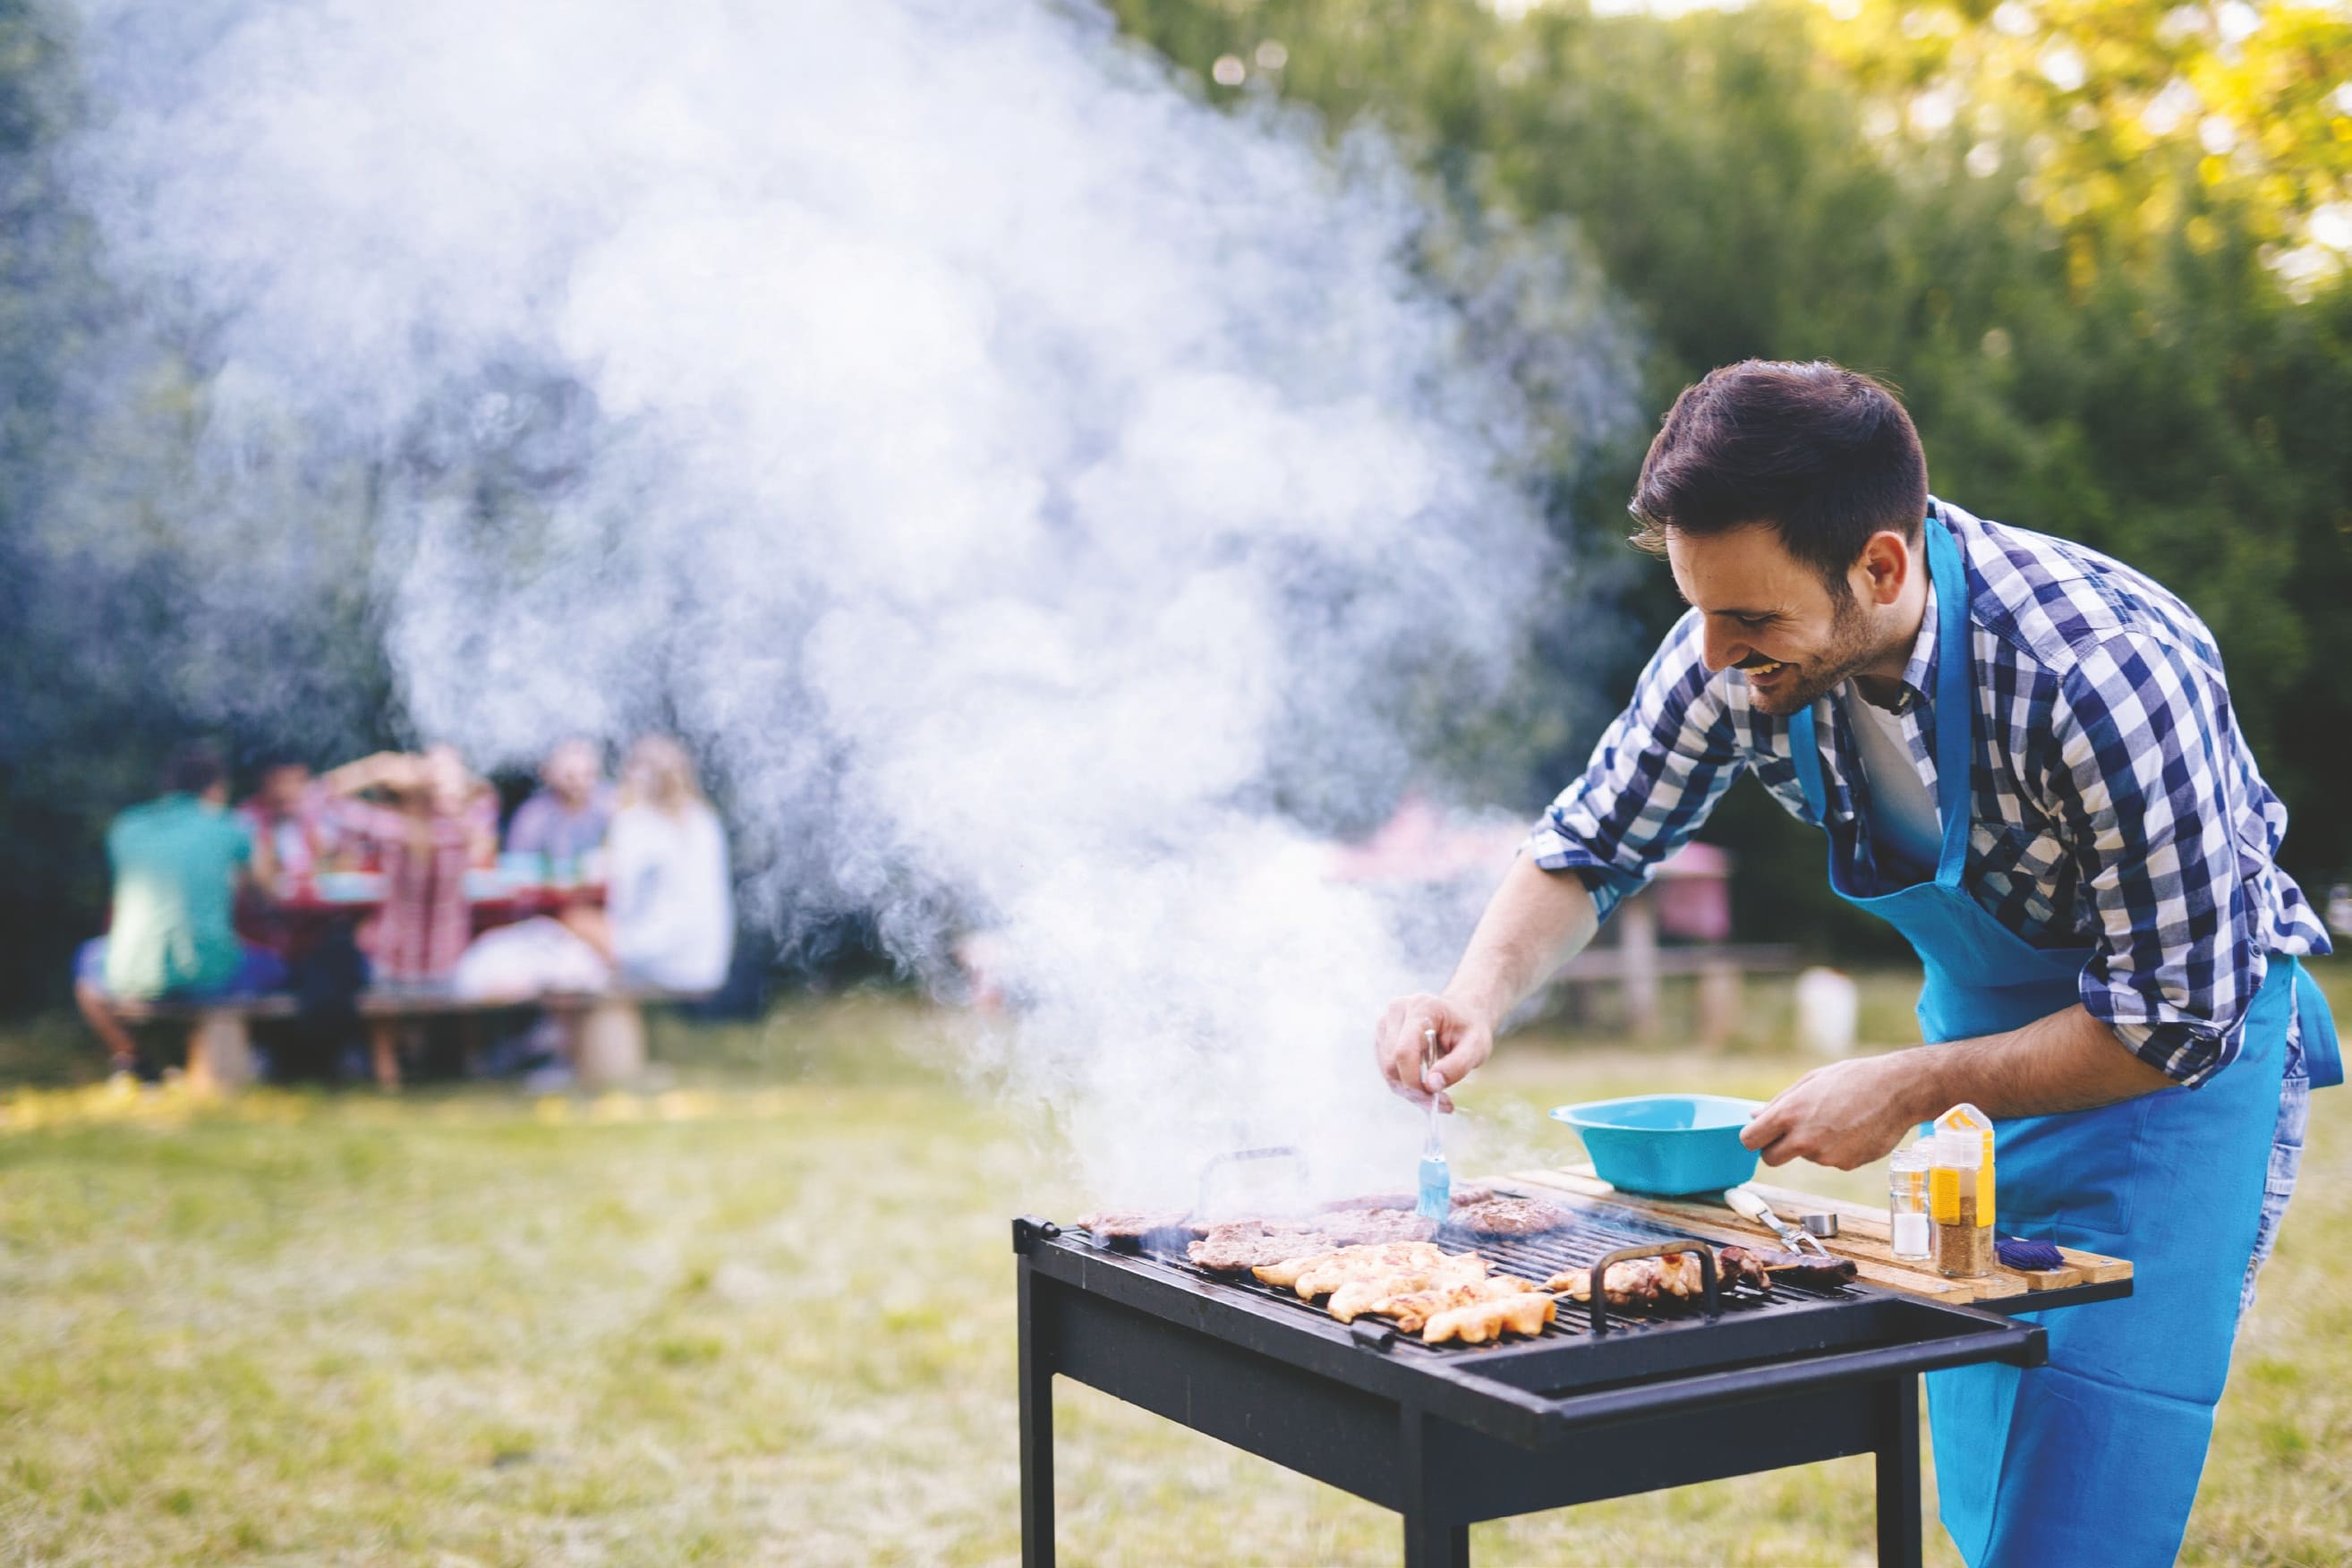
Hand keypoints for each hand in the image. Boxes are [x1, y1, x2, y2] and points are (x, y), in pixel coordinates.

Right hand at [1372, 992, 1493, 1112]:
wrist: (1462, 1015)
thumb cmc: (1470, 1029)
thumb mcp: (1477, 1047)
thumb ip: (1457, 1066)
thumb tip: (1431, 1086)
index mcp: (1421, 1007)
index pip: (1404, 1051)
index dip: (1413, 1081)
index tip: (1434, 1100)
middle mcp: (1398, 1011)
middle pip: (1391, 1063)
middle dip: (1413, 1089)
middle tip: (1441, 1103)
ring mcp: (1386, 1022)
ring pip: (1386, 1069)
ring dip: (1408, 1089)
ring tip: (1437, 1094)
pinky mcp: (1383, 1035)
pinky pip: (1387, 1068)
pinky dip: (1404, 1082)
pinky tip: (1424, 1083)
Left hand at [1740, 1053, 1922, 1169]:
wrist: (1898, 1090)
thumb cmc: (1852, 1079)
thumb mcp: (1811, 1081)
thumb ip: (1779, 1103)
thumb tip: (1754, 1116)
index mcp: (1790, 1114)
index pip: (1750, 1140)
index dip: (1754, 1138)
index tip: (1761, 1134)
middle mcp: (1804, 1139)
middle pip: (1770, 1159)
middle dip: (1775, 1149)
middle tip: (1792, 1133)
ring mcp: (1825, 1156)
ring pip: (1805, 1157)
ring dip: (1812, 1144)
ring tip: (1836, 1120)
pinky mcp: (1845, 1165)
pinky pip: (1829, 1160)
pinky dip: (1835, 1149)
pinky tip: (1852, 1130)